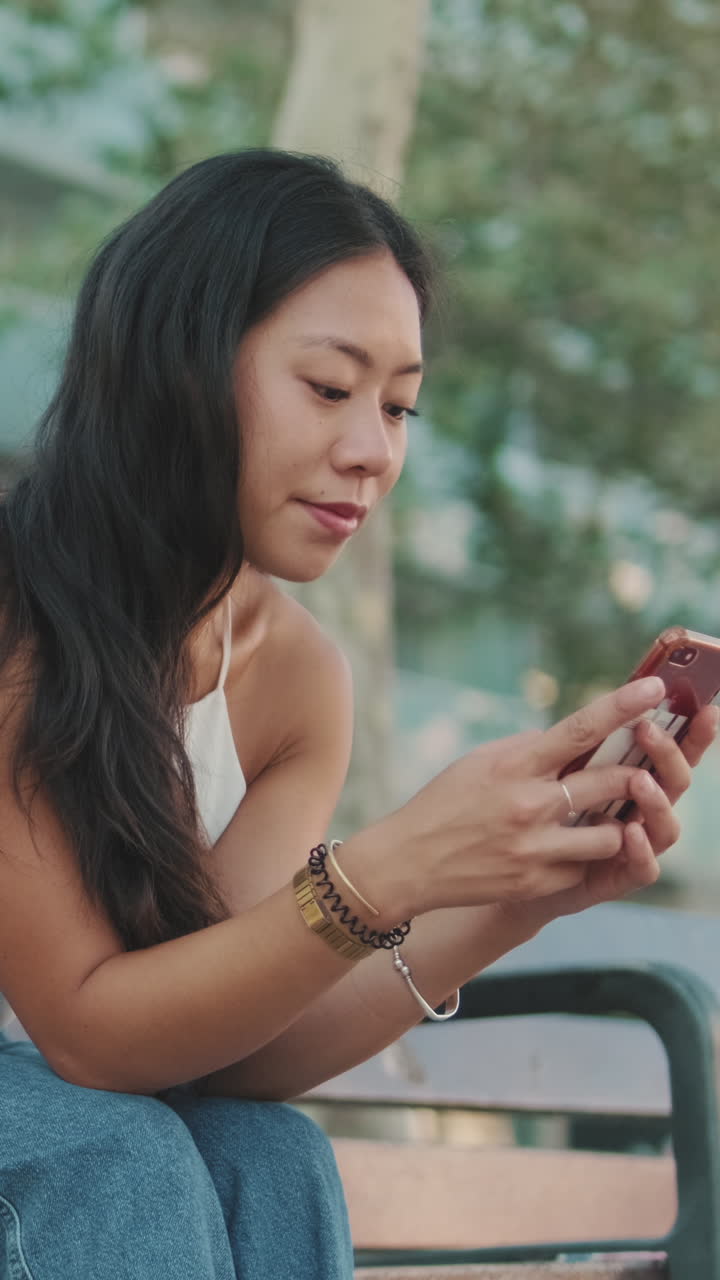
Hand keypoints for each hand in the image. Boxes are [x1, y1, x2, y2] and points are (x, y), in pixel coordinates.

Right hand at [351, 676, 681, 924]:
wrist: (408, 863)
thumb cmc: (444, 804)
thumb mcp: (479, 762)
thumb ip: (527, 749)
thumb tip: (571, 740)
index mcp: (514, 766)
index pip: (579, 730)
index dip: (621, 706)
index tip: (654, 688)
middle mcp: (529, 805)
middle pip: (611, 782)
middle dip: (632, 775)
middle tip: (634, 773)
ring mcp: (535, 848)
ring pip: (611, 834)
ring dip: (611, 824)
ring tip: (592, 821)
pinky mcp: (536, 883)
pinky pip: (584, 867)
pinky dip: (578, 857)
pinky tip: (555, 852)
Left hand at [501, 701, 718, 929]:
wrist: (514, 868)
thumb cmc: (537, 813)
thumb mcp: (552, 773)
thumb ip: (572, 748)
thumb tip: (583, 715)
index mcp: (632, 778)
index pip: (668, 753)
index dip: (691, 733)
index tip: (705, 709)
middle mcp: (642, 811)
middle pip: (675, 782)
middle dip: (669, 754)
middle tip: (647, 729)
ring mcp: (636, 846)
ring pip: (667, 826)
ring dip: (657, 801)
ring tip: (640, 780)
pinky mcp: (620, 878)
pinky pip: (644, 868)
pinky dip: (642, 850)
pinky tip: (630, 831)